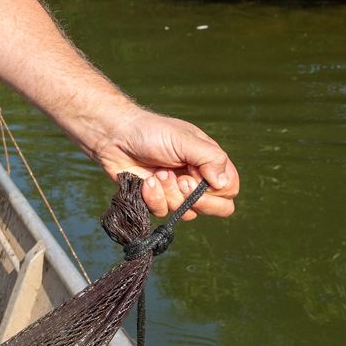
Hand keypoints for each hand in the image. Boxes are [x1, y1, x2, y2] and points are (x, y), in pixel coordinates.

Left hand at [93, 105, 239, 220]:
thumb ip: (209, 159)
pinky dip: (153, 198)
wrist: (115, 137)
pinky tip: (145, 181)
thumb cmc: (151, 132)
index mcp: (209, 162)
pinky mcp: (157, 200)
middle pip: (216, 208)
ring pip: (187, 212)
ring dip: (170, 193)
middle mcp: (196, 179)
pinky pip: (164, 212)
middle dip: (196, 199)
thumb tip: (223, 184)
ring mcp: (177, 192)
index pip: (229, 189)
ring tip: (157, 172)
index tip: (198, 178)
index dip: (217, 191)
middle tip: (180, 181)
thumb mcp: (184, 140)